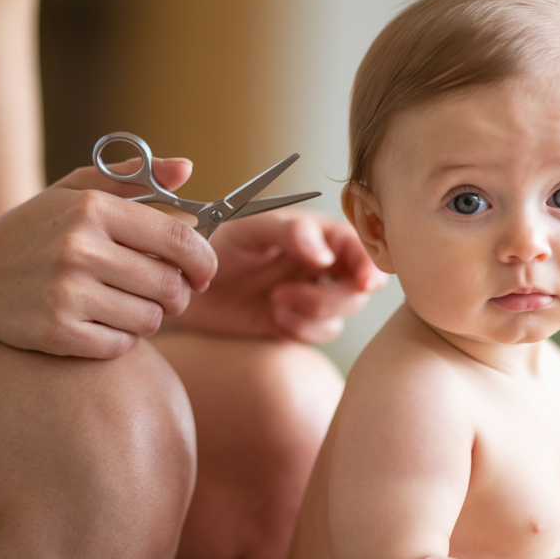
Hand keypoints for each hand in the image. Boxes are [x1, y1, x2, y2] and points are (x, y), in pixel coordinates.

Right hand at [0, 157, 217, 358]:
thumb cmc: (35, 231)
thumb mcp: (78, 190)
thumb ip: (137, 177)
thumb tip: (187, 170)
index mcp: (93, 209)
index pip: (178, 239)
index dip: (204, 260)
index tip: (204, 272)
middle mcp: (80, 249)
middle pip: (170, 286)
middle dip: (178, 294)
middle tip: (167, 294)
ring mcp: (66, 293)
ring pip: (150, 319)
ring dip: (149, 317)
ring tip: (127, 304)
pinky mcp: (56, 332)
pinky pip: (121, 346)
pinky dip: (120, 339)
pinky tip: (101, 322)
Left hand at [172, 209, 387, 342]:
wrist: (190, 282)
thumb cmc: (218, 242)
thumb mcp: (251, 228)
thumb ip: (291, 232)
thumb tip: (326, 254)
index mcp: (318, 233)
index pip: (361, 246)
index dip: (370, 264)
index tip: (364, 282)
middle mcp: (323, 263)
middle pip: (360, 286)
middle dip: (335, 297)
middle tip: (290, 293)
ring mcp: (313, 293)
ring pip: (344, 312)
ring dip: (314, 312)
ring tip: (275, 301)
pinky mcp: (299, 321)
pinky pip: (322, 332)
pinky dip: (303, 329)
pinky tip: (275, 317)